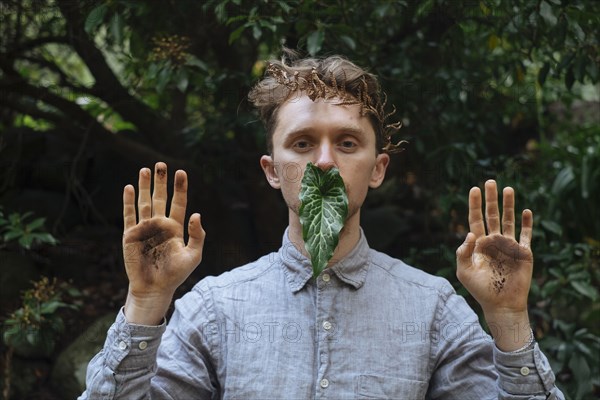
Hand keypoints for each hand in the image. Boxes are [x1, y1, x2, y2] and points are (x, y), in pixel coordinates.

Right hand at [122, 162, 204, 323]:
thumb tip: (197, 214)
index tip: (182, 173)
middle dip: (161, 182)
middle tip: (162, 164)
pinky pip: (130, 215)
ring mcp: (145, 228)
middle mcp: (160, 225)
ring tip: (145, 170)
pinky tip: (130, 188)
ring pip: (144, 202)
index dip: (180, 188)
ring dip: (145, 186)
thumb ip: (197, 236)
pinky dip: (129, 201)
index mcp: (175, 228)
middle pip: (160, 198)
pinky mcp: (131, 235)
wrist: (155, 288)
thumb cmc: (176, 274)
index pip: (178, 203)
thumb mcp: (193, 256)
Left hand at [456, 180, 532, 315]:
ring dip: (509, 205)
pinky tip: (526, 211)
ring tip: (508, 189)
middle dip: (491, 199)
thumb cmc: (480, 289)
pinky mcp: (523, 252)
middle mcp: (494, 241)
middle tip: (490, 181)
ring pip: (509, 220)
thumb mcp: (464, 270)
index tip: (474, 189)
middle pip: (492, 215)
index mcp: (479, 244)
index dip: (474, 204)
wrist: (501, 304)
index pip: (475, 219)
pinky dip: (527, 223)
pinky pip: (526, 234)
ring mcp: (509, 245)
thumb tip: (471, 234)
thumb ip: (462, 252)